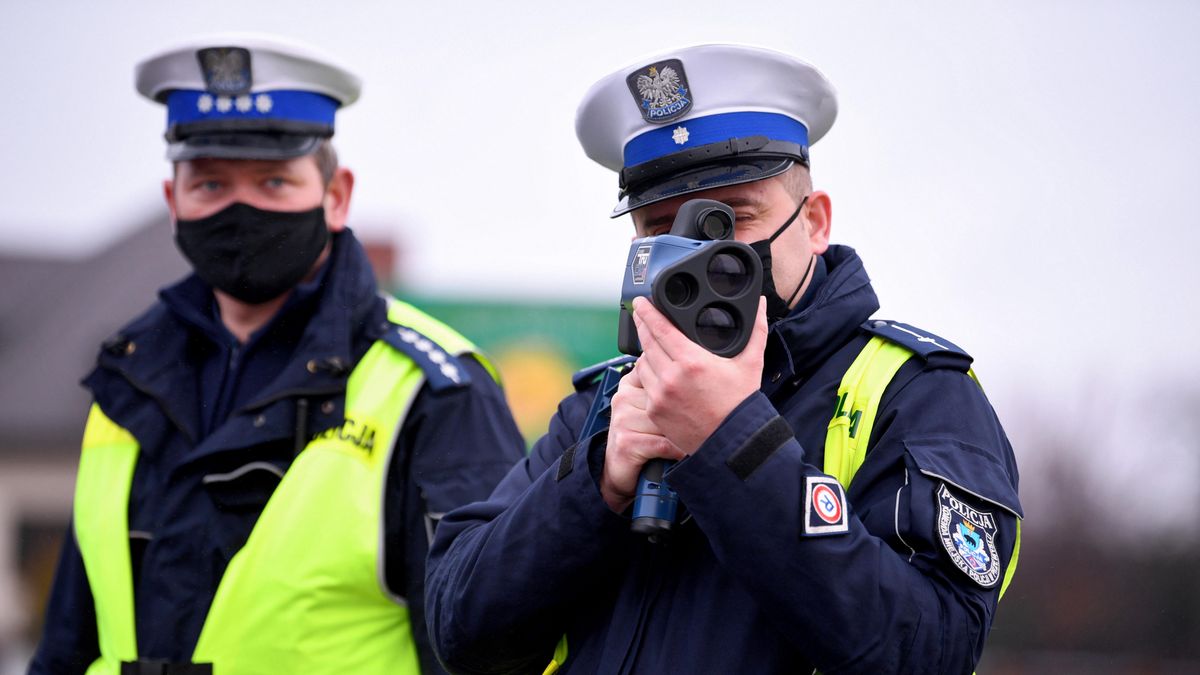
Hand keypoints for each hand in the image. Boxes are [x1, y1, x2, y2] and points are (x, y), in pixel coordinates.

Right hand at [601, 364, 685, 512]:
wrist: (619, 469)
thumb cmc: (643, 437)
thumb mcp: (653, 409)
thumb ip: (666, 389)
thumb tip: (704, 373)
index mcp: (630, 383)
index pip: (661, 372)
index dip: (683, 388)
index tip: (696, 402)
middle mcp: (623, 397)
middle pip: (667, 397)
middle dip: (687, 414)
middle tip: (699, 423)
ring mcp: (622, 419)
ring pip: (667, 421)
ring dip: (682, 434)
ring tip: (690, 440)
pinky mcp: (626, 442)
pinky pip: (663, 443)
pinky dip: (677, 450)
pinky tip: (682, 452)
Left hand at [630, 296, 768, 453]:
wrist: (732, 443)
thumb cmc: (741, 403)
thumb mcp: (751, 363)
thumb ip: (755, 329)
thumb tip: (759, 303)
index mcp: (692, 362)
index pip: (660, 329)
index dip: (647, 312)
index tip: (640, 302)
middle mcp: (671, 378)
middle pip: (647, 343)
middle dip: (643, 326)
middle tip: (641, 314)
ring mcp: (660, 395)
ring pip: (642, 364)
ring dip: (646, 352)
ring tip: (654, 345)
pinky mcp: (654, 411)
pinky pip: (644, 384)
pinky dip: (648, 375)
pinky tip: (656, 370)